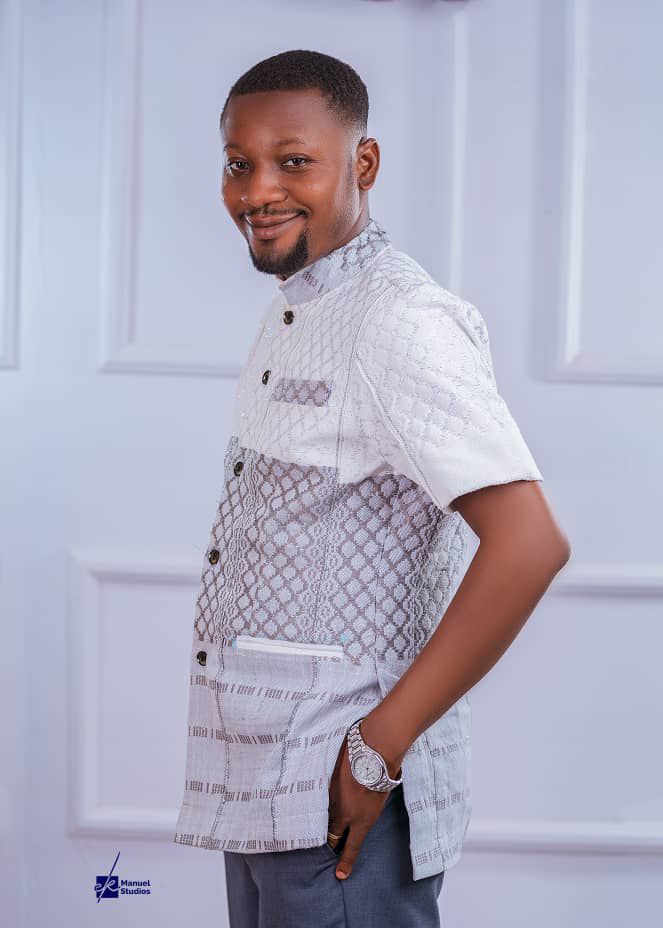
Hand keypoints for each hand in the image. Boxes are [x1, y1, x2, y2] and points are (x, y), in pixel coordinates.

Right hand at [326, 717, 403, 879]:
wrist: (374, 750)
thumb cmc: (384, 774)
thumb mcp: (380, 800)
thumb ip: (366, 813)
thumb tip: (358, 817)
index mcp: (362, 821)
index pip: (351, 848)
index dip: (345, 863)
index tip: (340, 875)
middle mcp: (345, 813)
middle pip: (332, 835)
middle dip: (331, 841)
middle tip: (330, 844)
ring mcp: (333, 797)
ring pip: (325, 816)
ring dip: (324, 820)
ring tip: (319, 823)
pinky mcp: (326, 782)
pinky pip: (321, 798)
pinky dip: (320, 801)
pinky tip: (317, 800)